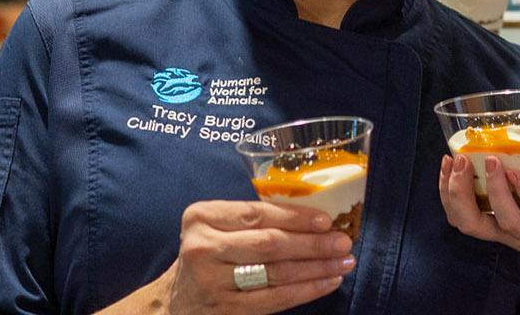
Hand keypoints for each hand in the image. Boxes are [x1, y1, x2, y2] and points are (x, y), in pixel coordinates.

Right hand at [162, 200, 355, 313]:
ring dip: (317, 268)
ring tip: (343, 262)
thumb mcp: (215, 227)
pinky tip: (328, 282)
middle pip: (270, 244)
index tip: (326, 219)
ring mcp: (213, 283)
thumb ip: (252, 219)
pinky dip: (307, 290)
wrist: (176, 301)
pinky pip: (277, 299)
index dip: (295, 217)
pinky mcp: (228, 310)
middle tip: (343, 241)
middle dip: (313, 244)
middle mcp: (203, 248)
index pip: (256, 214)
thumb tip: (315, 217)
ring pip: (277, 273)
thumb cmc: (208, 255)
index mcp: (201, 218)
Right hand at [438, 155, 519, 313]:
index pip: (465, 217)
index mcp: (509, 228)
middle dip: (457, 192)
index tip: (446, 164)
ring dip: (493, 188)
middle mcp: (519, 237)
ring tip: (491, 161)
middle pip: (472, 223)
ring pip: (505, 220)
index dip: (448, 193)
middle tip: (457, 162)